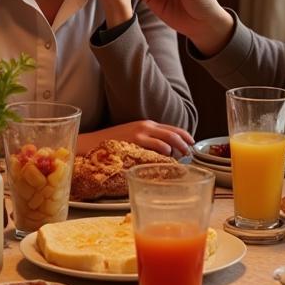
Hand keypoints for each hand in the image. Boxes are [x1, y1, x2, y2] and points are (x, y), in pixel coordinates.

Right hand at [79, 121, 194, 157]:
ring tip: (181, 159)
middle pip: (173, 133)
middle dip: (185, 144)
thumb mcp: (133, 139)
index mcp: (147, 125)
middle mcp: (146, 126)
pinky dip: (165, 153)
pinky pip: (156, 146)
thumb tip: (165, 153)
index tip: (192, 143)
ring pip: (168, 140)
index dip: (185, 136)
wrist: (91, 143)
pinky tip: (168, 158)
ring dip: (178, 149)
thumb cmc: (113, 144)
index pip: (172, 128)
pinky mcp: (135, 141)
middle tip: (190, 154)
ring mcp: (140, 133)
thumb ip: (148, 142)